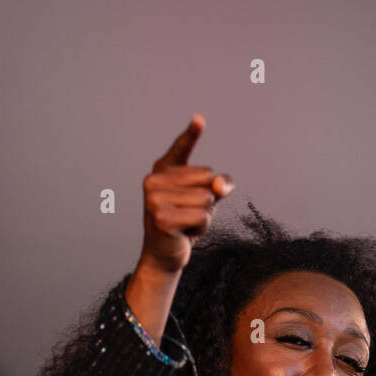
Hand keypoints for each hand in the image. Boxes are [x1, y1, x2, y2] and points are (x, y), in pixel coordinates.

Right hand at [139, 113, 234, 274]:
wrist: (163, 256)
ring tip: (185, 224)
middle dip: (207, 200)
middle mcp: (154, 180)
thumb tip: (221, 184)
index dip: (191, 135)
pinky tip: (184, 233)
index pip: (181, 149)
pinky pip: (202, 217)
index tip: (200, 120)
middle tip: (187, 214)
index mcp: (162, 171)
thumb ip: (219, 186)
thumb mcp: (205, 200)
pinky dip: (200, 229)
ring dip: (204, 216)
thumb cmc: (184, 224)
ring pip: (206, 199)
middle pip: (207, 177)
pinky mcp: (162, 218)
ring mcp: (155, 199)